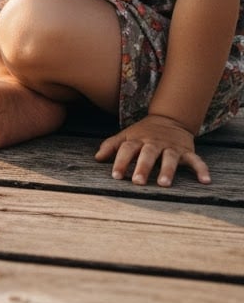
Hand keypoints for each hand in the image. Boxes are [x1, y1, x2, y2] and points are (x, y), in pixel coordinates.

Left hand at [95, 114, 209, 186]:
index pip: (127, 149)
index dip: (120, 161)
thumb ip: (111, 146)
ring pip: (170, 158)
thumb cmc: (142, 133)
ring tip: (164, 184)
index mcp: (138, 140)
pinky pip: (196, 160)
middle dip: (142, 167)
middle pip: (148, 154)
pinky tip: (205, 181)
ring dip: (168, 170)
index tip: (115, 175)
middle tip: (137, 181)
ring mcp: (172, 147)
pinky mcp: (187, 151)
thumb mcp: (126, 136)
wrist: (169, 119)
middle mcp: (154, 143)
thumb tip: (96, 158)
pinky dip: (202, 169)